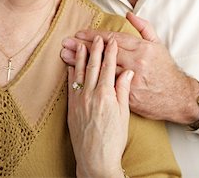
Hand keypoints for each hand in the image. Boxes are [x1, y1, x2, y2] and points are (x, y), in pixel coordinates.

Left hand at [62, 14, 198, 124]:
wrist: (178, 98)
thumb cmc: (166, 70)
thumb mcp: (158, 44)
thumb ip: (144, 27)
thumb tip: (128, 14)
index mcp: (142, 48)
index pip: (113, 39)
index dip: (94, 36)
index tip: (79, 34)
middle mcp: (136, 63)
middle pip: (104, 53)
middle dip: (82, 47)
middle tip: (66, 43)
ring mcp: (132, 80)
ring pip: (101, 69)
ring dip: (82, 62)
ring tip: (65, 56)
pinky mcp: (129, 97)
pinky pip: (106, 86)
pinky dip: (91, 80)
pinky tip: (78, 76)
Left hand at [67, 35, 132, 177]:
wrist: (96, 160)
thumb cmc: (113, 139)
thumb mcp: (124, 114)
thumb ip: (123, 90)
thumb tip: (127, 72)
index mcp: (106, 95)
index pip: (108, 67)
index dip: (110, 52)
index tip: (111, 41)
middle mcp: (90, 95)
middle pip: (93, 66)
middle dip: (95, 50)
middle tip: (97, 38)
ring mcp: (79, 100)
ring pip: (80, 73)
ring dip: (81, 57)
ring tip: (81, 45)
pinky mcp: (71, 108)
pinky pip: (71, 85)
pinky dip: (71, 73)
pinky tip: (72, 65)